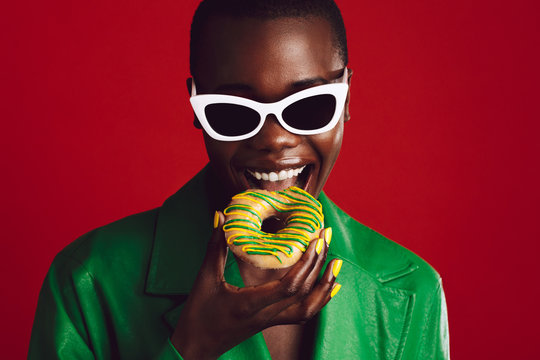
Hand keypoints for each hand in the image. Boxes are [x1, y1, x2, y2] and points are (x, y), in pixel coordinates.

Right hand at [170, 212, 340, 359]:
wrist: (195, 349)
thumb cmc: (197, 315)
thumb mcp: (204, 279)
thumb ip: (215, 247)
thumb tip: (220, 216)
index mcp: (250, 304)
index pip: (288, 286)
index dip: (306, 263)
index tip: (314, 240)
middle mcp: (266, 316)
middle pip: (303, 292)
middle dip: (319, 263)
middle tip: (326, 236)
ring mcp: (271, 322)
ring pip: (308, 309)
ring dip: (324, 285)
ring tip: (335, 262)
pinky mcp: (271, 323)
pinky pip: (302, 314)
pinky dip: (318, 299)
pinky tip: (329, 287)